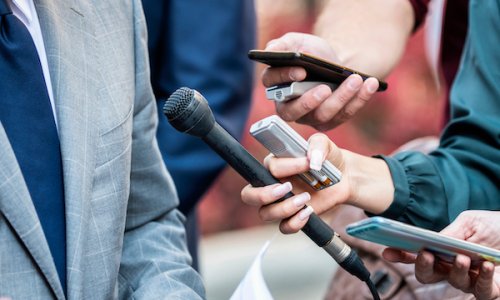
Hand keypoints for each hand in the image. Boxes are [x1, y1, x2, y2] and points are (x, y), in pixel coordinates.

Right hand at [240, 133, 392, 233]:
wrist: (343, 177)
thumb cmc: (327, 158)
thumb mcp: (324, 144)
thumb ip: (317, 145)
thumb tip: (313, 160)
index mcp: (274, 164)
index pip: (269, 167)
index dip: (287, 167)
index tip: (308, 164)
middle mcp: (271, 184)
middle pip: (249, 195)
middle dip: (263, 195)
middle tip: (286, 188)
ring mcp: (279, 203)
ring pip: (265, 214)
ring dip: (285, 208)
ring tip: (306, 199)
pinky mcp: (292, 216)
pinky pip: (284, 227)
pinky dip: (295, 223)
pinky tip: (309, 212)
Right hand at [262, 32, 379, 130]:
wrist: (335, 64)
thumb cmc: (312, 53)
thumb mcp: (297, 42)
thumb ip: (283, 45)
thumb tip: (272, 50)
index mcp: (276, 86)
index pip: (273, 86)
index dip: (285, 78)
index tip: (301, 71)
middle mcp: (289, 107)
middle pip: (294, 112)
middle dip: (310, 101)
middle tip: (325, 88)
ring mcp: (310, 117)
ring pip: (323, 114)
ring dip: (340, 97)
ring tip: (354, 79)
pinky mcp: (331, 121)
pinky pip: (345, 114)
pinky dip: (359, 99)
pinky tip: (369, 84)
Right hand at [382, 210, 499, 298]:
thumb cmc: (494, 227)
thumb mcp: (471, 222)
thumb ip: (451, 231)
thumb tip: (435, 241)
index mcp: (442, 251)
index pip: (416, 255)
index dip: (400, 255)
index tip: (387, 251)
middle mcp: (452, 268)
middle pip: (428, 275)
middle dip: (422, 267)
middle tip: (426, 254)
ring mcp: (470, 280)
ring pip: (454, 282)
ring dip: (456, 270)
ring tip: (463, 257)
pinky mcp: (490, 289)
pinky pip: (482, 291)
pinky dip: (482, 278)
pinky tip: (486, 265)